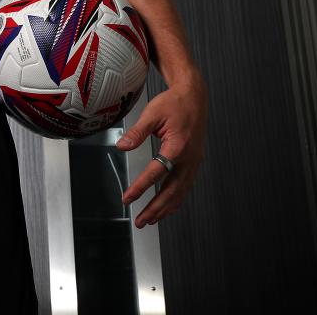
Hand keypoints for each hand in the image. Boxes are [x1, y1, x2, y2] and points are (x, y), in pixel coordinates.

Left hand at [116, 78, 206, 227]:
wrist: (194, 96)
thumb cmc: (174, 103)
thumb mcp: (153, 113)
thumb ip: (137, 132)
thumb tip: (122, 146)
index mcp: (178, 146)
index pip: (157, 172)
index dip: (141, 187)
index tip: (128, 197)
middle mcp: (189, 158)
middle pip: (172, 191)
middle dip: (156, 208)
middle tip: (141, 221)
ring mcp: (194, 162)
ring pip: (180, 192)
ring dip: (166, 208)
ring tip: (151, 220)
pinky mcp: (194, 162)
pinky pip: (185, 186)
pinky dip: (175, 199)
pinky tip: (167, 207)